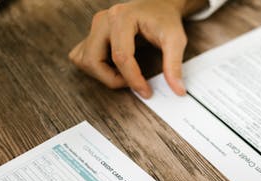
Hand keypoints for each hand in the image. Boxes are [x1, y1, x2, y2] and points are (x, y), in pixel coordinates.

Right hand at [69, 0, 207, 97]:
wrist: (158, 6)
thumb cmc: (165, 20)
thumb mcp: (176, 40)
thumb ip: (174, 65)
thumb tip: (178, 90)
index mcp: (122, 18)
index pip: (120, 57)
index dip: (133, 79)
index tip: (146, 92)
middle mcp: (103, 20)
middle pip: (93, 60)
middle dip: (112, 79)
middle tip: (133, 84)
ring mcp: (95, 27)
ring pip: (84, 59)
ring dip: (101, 75)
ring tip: (124, 76)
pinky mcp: (93, 33)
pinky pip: (83, 56)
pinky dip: (96, 68)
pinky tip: (114, 69)